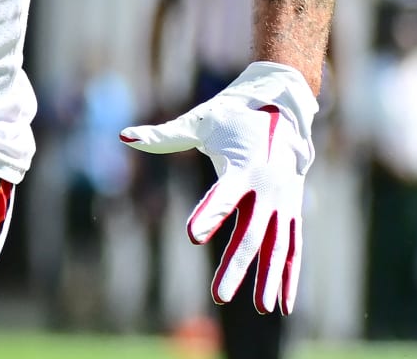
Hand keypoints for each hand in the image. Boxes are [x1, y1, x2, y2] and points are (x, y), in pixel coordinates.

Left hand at [121, 61, 316, 313]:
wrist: (283, 107)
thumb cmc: (234, 115)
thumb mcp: (199, 121)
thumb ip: (164, 135)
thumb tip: (124, 136)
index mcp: (242, 167)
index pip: (223, 196)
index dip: (208, 214)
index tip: (192, 236)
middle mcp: (266, 188)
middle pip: (250, 233)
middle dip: (235, 266)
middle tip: (219, 296)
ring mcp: (282, 202)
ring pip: (275, 246)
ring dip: (267, 278)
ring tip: (258, 308)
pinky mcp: (292, 209)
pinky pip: (292, 246)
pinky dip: (289, 274)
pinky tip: (284, 305)